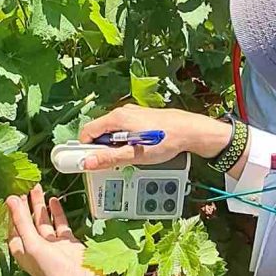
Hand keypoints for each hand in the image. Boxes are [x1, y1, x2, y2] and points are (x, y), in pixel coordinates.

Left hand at [6, 185, 110, 275]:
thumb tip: (10, 199)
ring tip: (37, 187)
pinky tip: (54, 200)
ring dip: (41, 206)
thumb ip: (22, 221)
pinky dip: (57, 213)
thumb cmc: (54, 272)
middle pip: (28, 221)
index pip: (13, 226)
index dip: (12, 210)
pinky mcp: (67, 243)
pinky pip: (60, 224)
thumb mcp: (33, 245)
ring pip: (44, 221)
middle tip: (24, 185)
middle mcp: (35, 247)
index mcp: (22, 251)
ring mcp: (53, 245)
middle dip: (26, 204)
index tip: (11, 192)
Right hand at [78, 105, 232, 169]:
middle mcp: (123, 112)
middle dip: (101, 149)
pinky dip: (125, 142)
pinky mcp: (142, 119)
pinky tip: (137, 152)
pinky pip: (125, 131)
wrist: (191, 131)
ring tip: (128, 159)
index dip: (84, 147)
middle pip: (100, 132)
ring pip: (113, 132)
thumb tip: (88, 162)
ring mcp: (133, 114)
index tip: (86, 161)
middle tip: (110, 163)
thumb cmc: (166, 140)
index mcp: (117, 118)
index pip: (88, 131)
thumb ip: (110, 158)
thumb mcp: (135, 154)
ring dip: (115, 147)